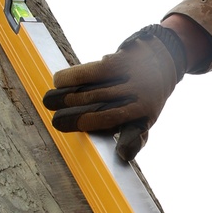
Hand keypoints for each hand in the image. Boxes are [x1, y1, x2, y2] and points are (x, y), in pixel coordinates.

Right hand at [42, 25, 187, 160]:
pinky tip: (57, 81)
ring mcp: (132, 80)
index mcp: (146, 117)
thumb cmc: (145, 95)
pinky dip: (72, 77)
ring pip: (94, 93)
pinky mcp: (122, 62)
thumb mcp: (146, 117)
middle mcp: (142, 100)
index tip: (109, 146)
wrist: (163, 57)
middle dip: (76, 119)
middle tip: (55, 122)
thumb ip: (134, 136)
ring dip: (68, 98)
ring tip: (48, 102)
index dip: (123, 143)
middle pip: (103, 113)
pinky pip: (92, 72)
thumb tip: (123, 155)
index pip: (131, 134)